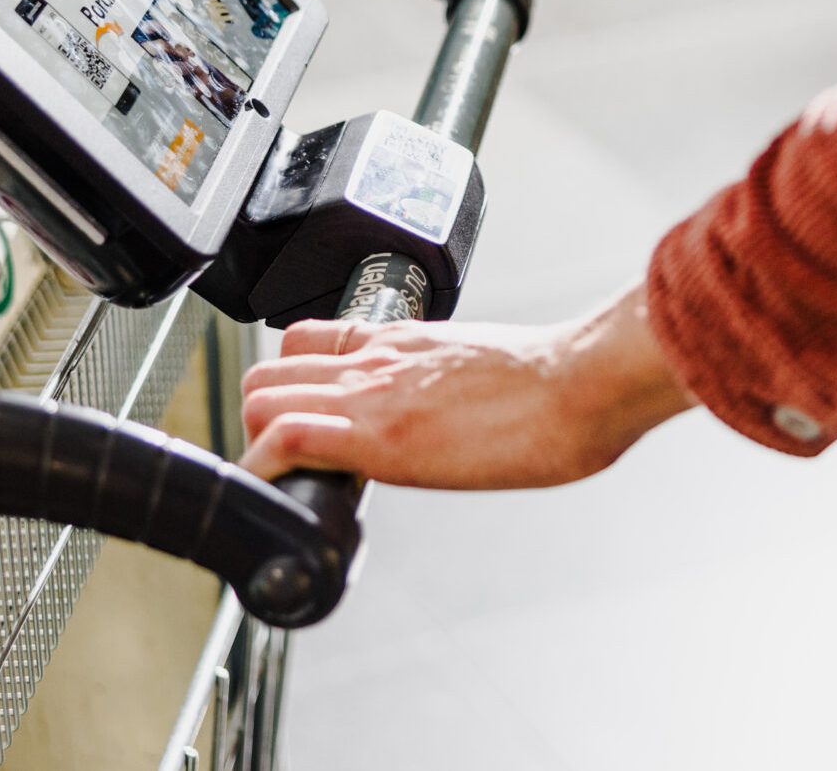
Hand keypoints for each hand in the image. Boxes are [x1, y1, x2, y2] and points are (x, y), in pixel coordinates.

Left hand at [239, 285, 695, 488]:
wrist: (577, 382)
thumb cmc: (550, 380)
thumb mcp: (478, 364)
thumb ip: (441, 380)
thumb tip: (446, 413)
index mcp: (398, 340)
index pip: (301, 341)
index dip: (288, 385)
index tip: (298, 420)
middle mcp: (372, 359)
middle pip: (266, 372)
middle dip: (262, 420)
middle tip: (291, 462)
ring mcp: (369, 393)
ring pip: (259, 400)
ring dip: (260, 444)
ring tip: (292, 484)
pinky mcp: (377, 434)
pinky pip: (284, 440)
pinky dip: (266, 472)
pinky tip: (285, 498)